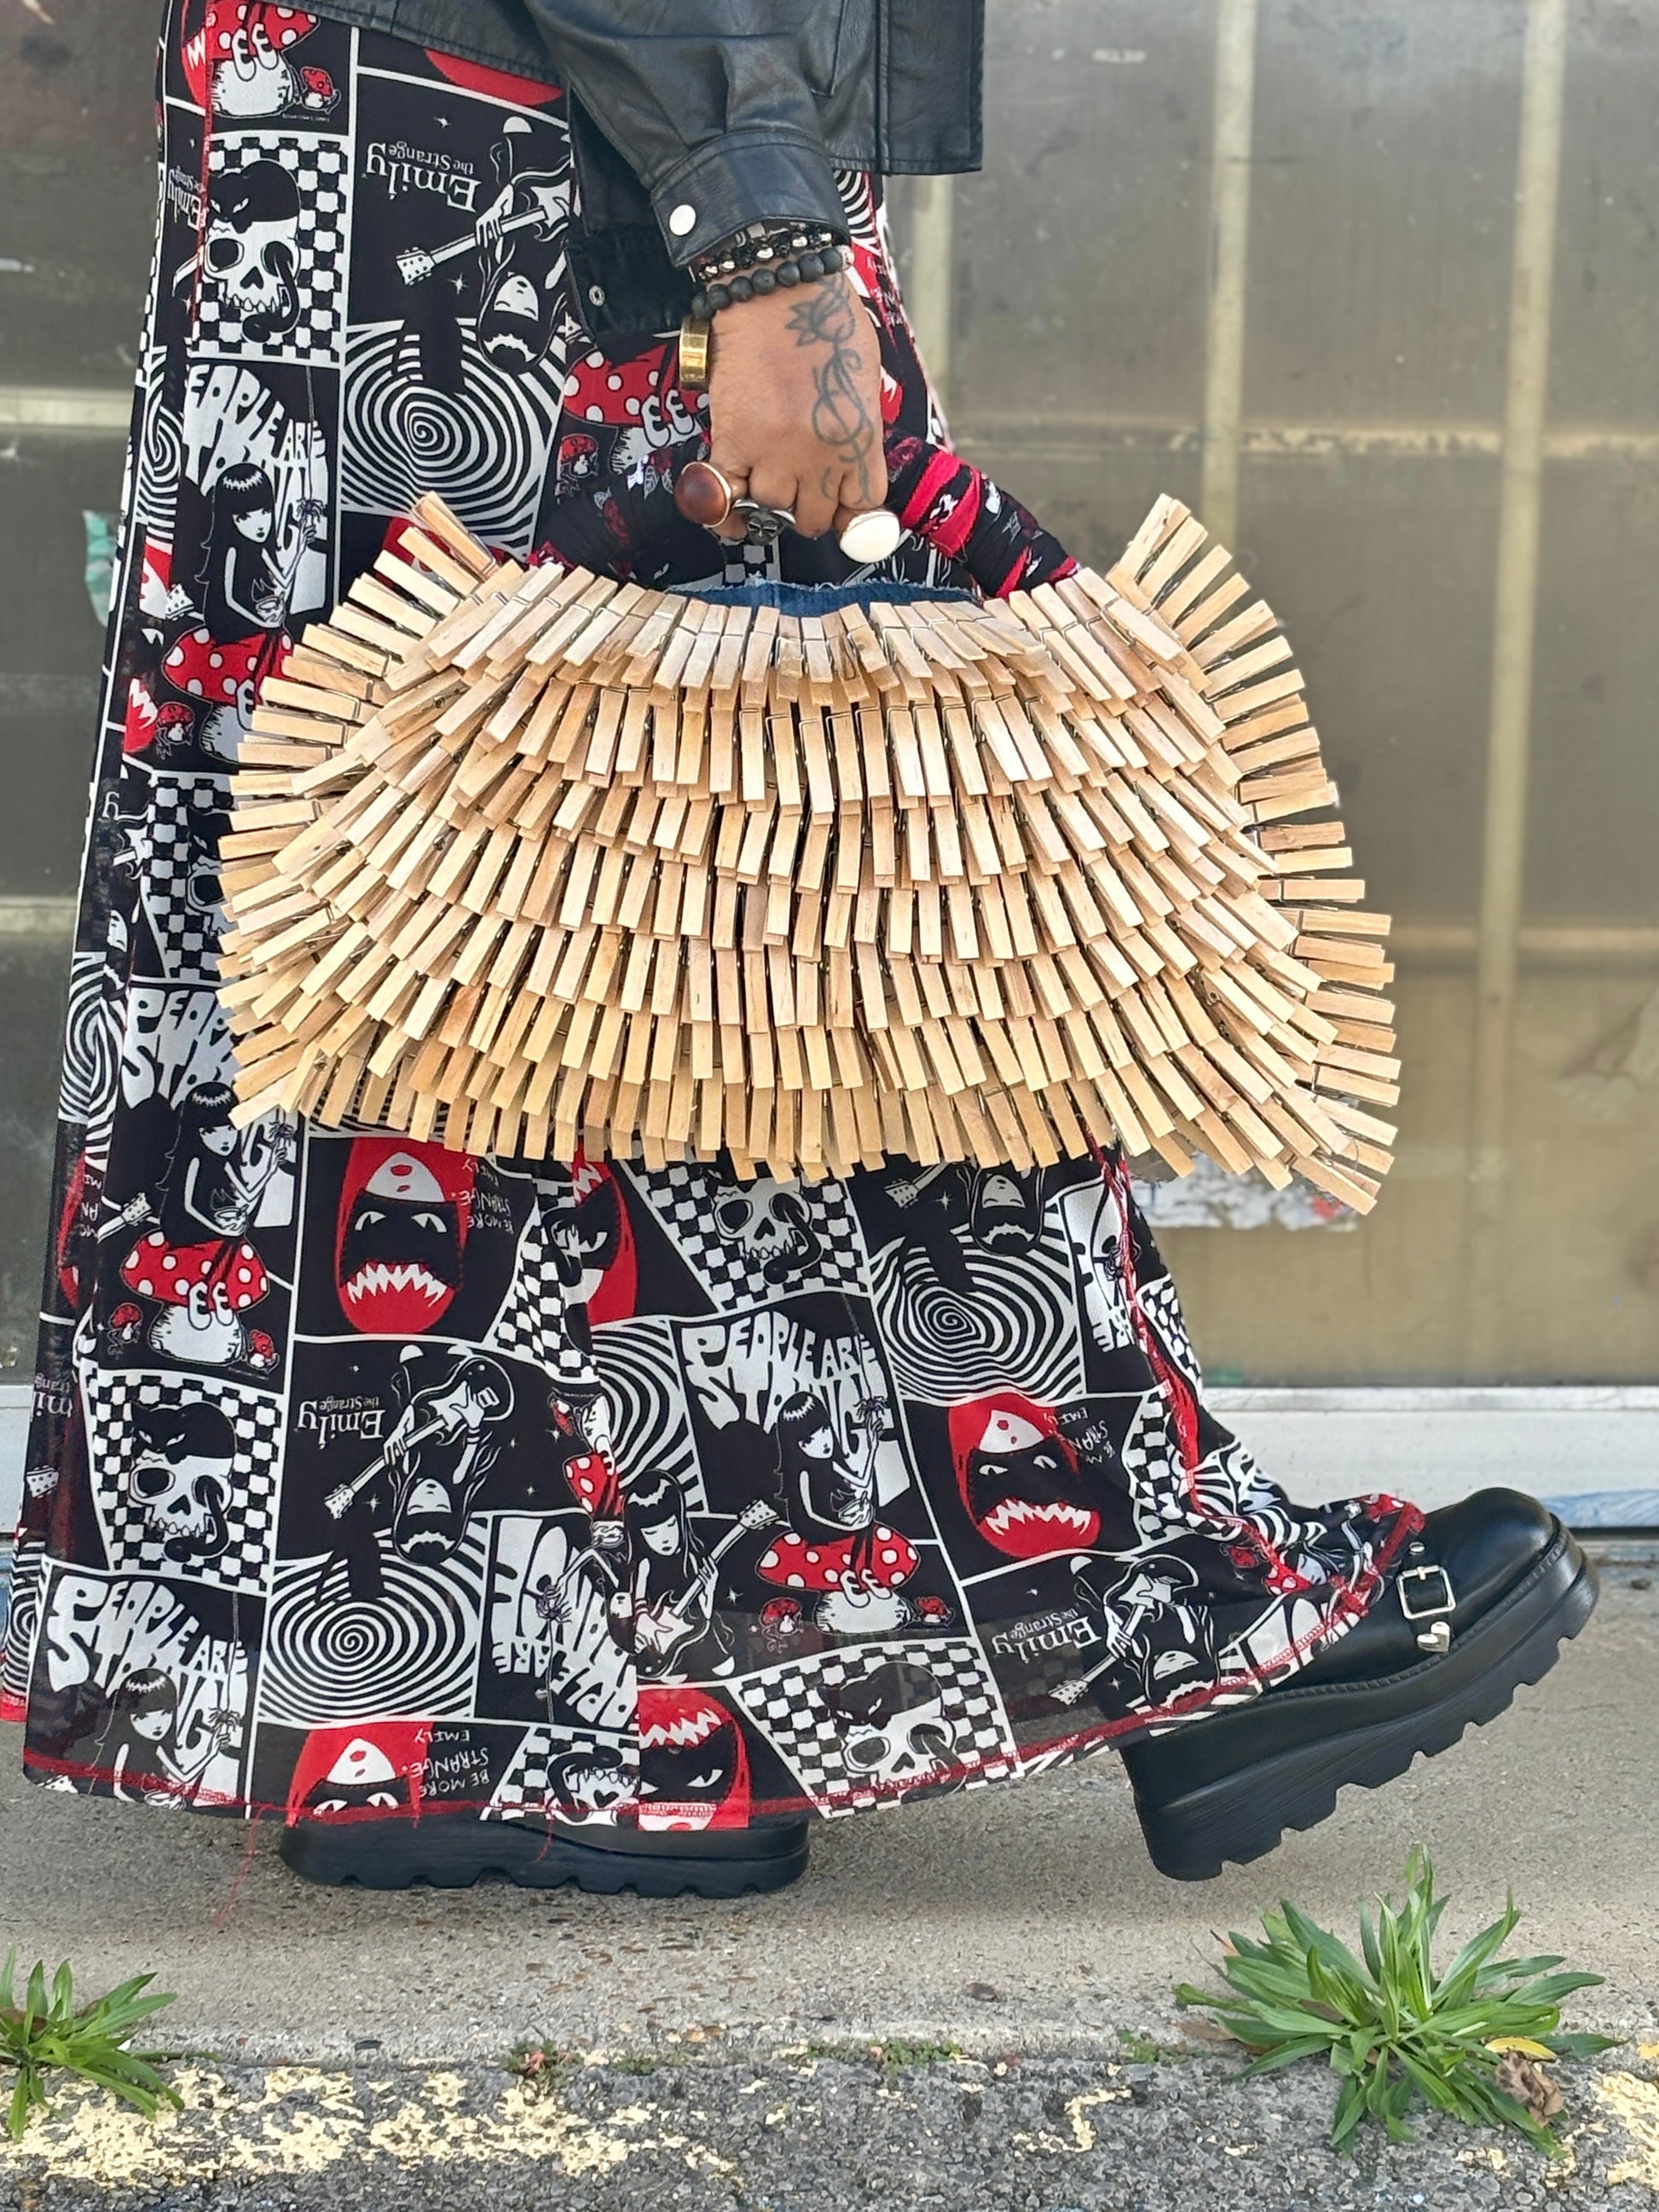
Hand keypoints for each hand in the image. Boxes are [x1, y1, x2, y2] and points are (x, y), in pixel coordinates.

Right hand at [705, 273, 886, 539]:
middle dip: (808, 507)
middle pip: (816, 517)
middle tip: (799, 489)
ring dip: (769, 497)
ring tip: (767, 474)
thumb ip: (858, 429)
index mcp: (860, 436)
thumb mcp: (864, 377)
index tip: (839, 503)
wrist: (777, 284)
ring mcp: (775, 451)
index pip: (862, 505)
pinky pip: (726, 497)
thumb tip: (849, 468)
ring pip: (772, 508)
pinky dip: (727, 506)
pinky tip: (731, 504)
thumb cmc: (824, 317)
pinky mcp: (733, 440)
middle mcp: (820, 454)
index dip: (850, 508)